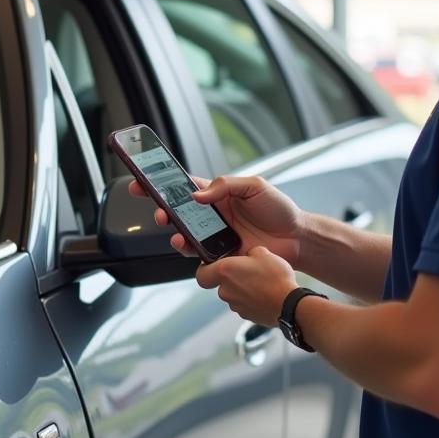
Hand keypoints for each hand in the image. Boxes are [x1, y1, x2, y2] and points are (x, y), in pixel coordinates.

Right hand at [129, 174, 304, 263]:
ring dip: (175, 235)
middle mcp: (211, 216)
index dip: (161, 184)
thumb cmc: (278, 209)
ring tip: (176, 235)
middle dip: (162, 212)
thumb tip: (198, 195)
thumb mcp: (254, 185)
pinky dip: (191, 253)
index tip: (141, 181)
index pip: (183, 187)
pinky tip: (192, 249)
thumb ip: (225, 185)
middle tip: (159, 214)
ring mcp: (214, 236)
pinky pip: (199, 256)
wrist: (297, 238)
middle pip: (177, 213)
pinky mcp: (220, 255)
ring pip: (184, 236)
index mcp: (217, 195)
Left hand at [196, 246, 297, 325]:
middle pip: (221, 284)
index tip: (213, 265)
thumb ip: (250, 252)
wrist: (290, 305)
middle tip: (248, 271)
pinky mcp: (246, 316)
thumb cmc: (276, 279)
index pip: (201, 274)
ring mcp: (235, 305)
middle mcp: (226, 290)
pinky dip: (251, 300)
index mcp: (225, 272)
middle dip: (232, 278)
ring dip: (243, 289)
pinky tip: (265, 294)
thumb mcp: (264, 253)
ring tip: (261, 283)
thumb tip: (250, 256)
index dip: (205, 270)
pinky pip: (244, 304)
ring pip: (234, 295)